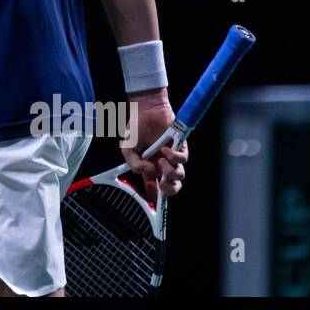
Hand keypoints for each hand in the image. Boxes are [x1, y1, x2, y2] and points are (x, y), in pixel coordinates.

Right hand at [119, 88, 188, 206]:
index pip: (156, 187)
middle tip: (163, 184)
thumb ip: (134, 164)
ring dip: (170, 172)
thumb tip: (149, 171)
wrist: (145, 110)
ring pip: (180, 175)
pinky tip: (165, 150)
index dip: (156, 196)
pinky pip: (183, 159)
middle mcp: (162, 164)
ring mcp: (172, 156)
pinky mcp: (180, 146)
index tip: (154, 199)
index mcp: (149, 167)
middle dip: (170, 190)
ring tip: (161, 161)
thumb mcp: (127, 149)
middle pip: (173, 186)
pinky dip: (174, 157)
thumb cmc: (135, 127)